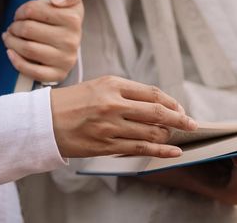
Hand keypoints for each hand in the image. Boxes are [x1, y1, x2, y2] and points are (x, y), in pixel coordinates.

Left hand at [3, 0, 83, 82]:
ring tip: (9, 38)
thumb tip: (55, 0)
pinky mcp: (58, 74)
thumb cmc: (64, 21)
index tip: (20, 14)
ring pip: (27, 49)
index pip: (33, 10)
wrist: (71, 46)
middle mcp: (71, 40)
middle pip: (27, 29)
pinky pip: (32, 71)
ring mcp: (65, 59)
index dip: (21, 11)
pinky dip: (17, 61)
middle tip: (12, 27)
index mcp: (73, 19)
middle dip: (14, 27)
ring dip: (11, 42)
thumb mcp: (71, 2)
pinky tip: (10, 53)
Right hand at [50, 76, 197, 157]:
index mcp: (112, 85)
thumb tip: (156, 104)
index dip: (171, 102)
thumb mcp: (99, 87)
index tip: (180, 109)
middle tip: (192, 124)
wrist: (44, 121)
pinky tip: (173, 151)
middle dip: (180, 119)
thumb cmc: (72, 103)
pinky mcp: (106, 145)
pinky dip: (161, 151)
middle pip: (157, 112)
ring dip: (168, 135)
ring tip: (174, 136)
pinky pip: (140, 149)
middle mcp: (113, 104)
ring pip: (151, 132)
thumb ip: (126, 93)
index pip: (152, 93)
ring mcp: (110, 126)